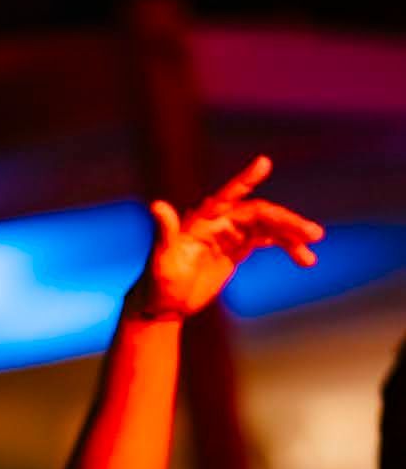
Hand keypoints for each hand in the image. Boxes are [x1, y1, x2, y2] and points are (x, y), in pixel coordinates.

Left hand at [131, 155, 321, 321]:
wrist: (163, 305)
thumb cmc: (156, 282)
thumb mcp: (161, 259)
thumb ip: (164, 231)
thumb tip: (155, 205)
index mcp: (202, 219)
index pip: (228, 196)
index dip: (245, 180)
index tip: (264, 163)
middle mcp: (219, 221)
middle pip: (259, 214)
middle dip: (286, 222)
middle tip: (312, 233)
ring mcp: (230, 234)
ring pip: (268, 227)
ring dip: (292, 236)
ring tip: (310, 255)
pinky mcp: (237, 249)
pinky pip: (267, 241)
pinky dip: (286, 247)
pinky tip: (305, 259)